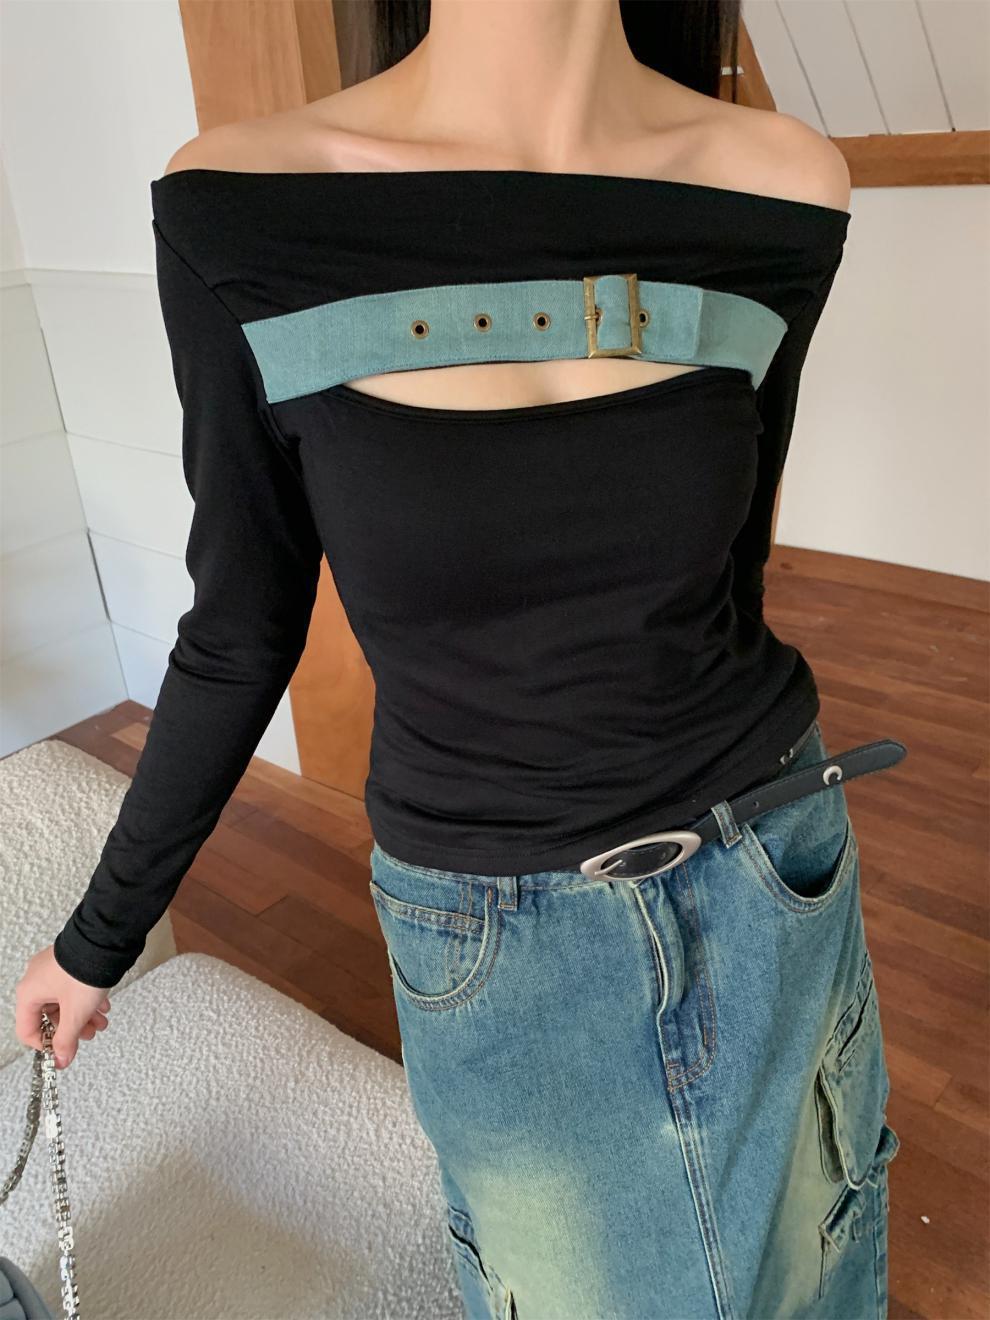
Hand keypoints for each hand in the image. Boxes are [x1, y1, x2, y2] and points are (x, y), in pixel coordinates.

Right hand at [15, 945, 111, 1068]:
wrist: (105, 940)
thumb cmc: (84, 970)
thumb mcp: (75, 1013)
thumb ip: (67, 1040)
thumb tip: (61, 1059)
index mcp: (29, 993)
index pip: (27, 1030)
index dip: (45, 1045)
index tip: (62, 1053)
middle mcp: (36, 979)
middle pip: (49, 1015)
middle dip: (72, 1028)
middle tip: (88, 1034)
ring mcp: (53, 969)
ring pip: (64, 1001)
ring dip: (83, 1015)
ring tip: (101, 1022)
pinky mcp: (69, 962)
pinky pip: (74, 987)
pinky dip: (87, 1000)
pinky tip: (103, 1006)